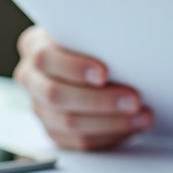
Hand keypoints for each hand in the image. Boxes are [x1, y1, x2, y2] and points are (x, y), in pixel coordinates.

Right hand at [13, 26, 152, 149]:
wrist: (91, 58)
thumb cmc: (92, 40)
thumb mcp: (91, 30)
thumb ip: (96, 37)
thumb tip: (126, 48)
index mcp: (34, 45)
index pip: (45, 58)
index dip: (74, 68)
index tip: (104, 73)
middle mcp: (31, 77)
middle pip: (56, 95)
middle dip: (99, 100)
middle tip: (133, 100)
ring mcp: (40, 107)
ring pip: (69, 123)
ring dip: (111, 122)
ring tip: (141, 116)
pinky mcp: (54, 131)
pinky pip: (79, 141)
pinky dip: (109, 136)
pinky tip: (132, 126)